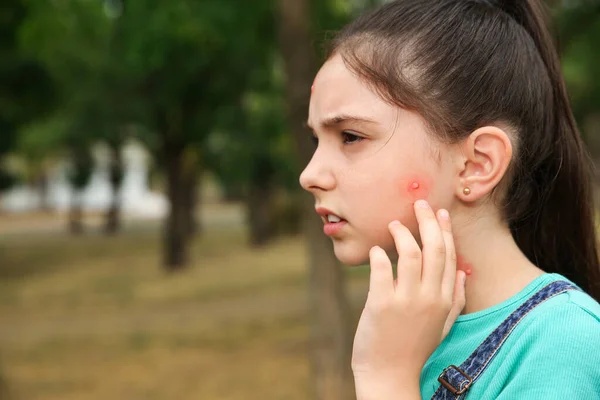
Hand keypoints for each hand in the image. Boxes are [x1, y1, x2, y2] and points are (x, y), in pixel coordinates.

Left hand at [352, 200, 466, 392]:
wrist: (390, 376)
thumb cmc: (414, 348)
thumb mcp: (442, 326)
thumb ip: (455, 299)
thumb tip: (463, 273)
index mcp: (445, 300)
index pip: (449, 255)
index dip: (444, 230)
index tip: (439, 212)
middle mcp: (430, 297)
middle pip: (434, 248)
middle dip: (427, 221)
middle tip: (418, 203)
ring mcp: (406, 301)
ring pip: (410, 253)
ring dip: (402, 233)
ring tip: (394, 224)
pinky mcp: (381, 305)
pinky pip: (382, 269)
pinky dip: (379, 254)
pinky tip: (377, 249)